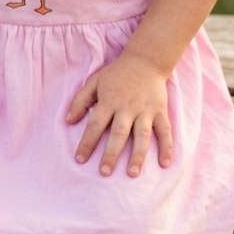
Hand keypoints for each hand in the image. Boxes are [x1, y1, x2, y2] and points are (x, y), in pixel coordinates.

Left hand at [65, 51, 171, 177]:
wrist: (146, 60)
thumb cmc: (116, 74)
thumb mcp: (95, 81)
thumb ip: (80, 100)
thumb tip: (67, 120)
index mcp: (109, 101)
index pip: (95, 124)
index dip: (87, 142)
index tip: (79, 159)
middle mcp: (127, 107)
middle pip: (118, 133)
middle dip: (111, 154)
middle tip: (104, 172)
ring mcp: (146, 110)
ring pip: (142, 136)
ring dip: (138, 155)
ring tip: (132, 173)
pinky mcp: (160, 111)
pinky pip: (165, 131)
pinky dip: (166, 147)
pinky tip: (164, 164)